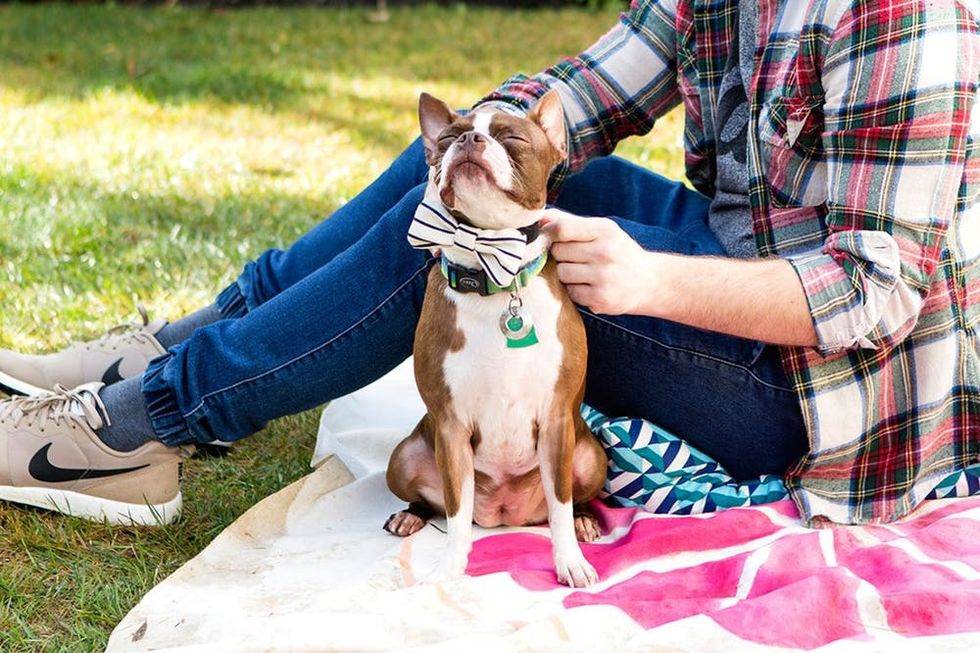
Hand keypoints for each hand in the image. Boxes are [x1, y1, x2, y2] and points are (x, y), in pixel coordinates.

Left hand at [543, 208, 658, 315]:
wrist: (650, 282)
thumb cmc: (620, 252)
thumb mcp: (603, 230)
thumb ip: (571, 222)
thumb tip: (541, 218)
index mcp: (605, 231)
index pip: (562, 228)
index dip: (550, 233)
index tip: (550, 237)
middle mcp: (605, 253)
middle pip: (558, 251)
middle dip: (561, 254)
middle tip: (576, 257)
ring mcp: (602, 277)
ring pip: (561, 272)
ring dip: (566, 273)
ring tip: (584, 272)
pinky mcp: (599, 299)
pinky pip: (570, 292)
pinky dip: (575, 289)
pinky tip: (589, 285)